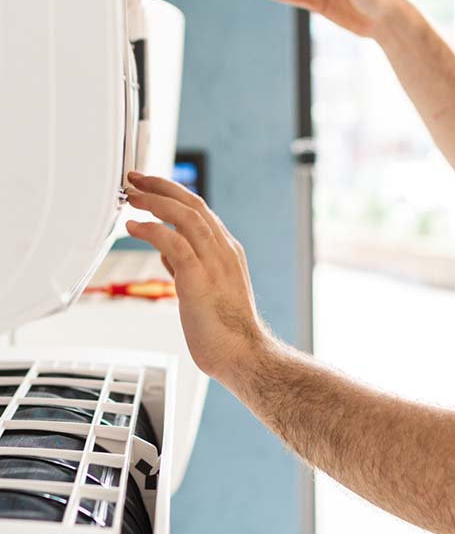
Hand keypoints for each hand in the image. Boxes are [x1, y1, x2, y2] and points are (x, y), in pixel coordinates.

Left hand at [122, 172, 269, 385]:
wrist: (242, 354)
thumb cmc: (225, 329)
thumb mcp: (205, 289)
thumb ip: (188, 266)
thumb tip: (166, 251)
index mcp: (227, 252)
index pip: (200, 211)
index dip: (173, 194)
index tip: (149, 186)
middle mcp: (224, 251)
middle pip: (193, 204)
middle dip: (162, 187)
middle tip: (135, 179)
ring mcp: (215, 264)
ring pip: (186, 217)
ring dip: (156, 202)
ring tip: (132, 196)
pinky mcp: (200, 280)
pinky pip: (175, 244)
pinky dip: (153, 231)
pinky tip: (134, 227)